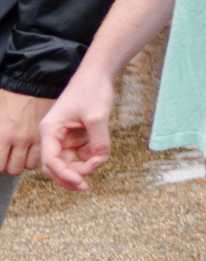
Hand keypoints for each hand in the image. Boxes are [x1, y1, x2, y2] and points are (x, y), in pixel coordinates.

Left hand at [0, 89, 49, 176]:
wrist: (33, 80)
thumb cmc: (10, 95)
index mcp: (2, 135)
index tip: (0, 158)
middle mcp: (18, 140)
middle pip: (14, 169)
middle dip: (10, 165)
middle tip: (9, 157)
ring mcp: (35, 138)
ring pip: (29, 165)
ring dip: (24, 162)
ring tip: (22, 154)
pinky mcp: (48, 133)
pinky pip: (43, 155)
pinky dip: (37, 156)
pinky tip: (33, 150)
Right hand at [38, 74, 112, 189]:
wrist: (98, 73)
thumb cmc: (92, 89)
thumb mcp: (98, 116)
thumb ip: (99, 140)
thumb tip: (100, 160)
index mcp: (50, 130)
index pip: (51, 161)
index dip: (63, 175)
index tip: (80, 183)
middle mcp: (53, 135)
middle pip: (57, 165)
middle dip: (71, 176)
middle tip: (86, 187)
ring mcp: (64, 136)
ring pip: (69, 161)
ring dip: (82, 166)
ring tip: (99, 162)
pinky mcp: (75, 134)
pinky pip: (79, 153)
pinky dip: (89, 156)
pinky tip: (99, 155)